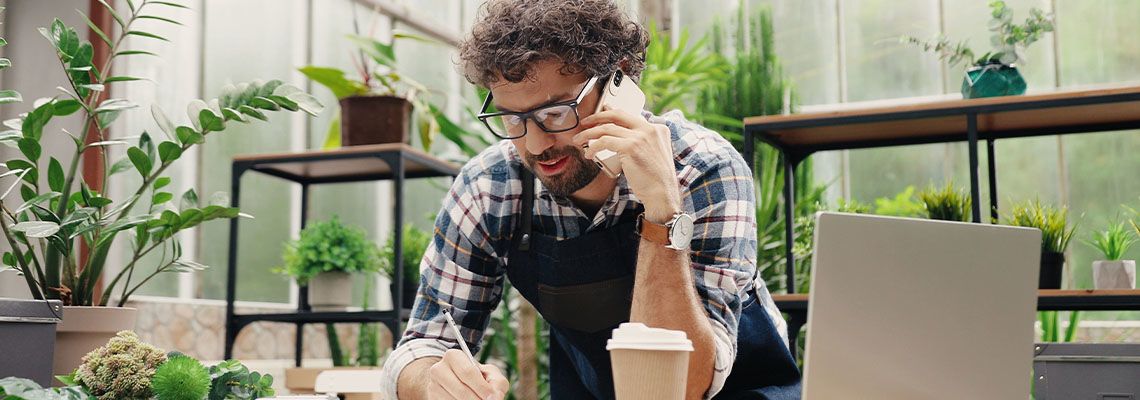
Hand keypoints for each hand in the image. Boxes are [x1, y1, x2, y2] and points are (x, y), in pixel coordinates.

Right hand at [425, 349, 508, 399]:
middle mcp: (438, 369)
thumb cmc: (476, 377)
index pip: (468, 372)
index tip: (492, 397)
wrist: (454, 382)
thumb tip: (495, 398)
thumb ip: (497, 383)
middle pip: (461, 390)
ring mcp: (432, 385)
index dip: (482, 387)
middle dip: (477, 399)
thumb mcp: (489, 374)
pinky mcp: (431, 398)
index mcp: (453, 356)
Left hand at [574, 106, 681, 222]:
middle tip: (585, 122)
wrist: (662, 194)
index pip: (630, 117)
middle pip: (618, 115)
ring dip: (589, 133)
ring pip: (607, 128)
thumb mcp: (653, 155)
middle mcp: (650, 129)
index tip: (601, 113)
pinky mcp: (630, 147)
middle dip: (598, 116)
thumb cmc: (655, 180)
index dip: (612, 114)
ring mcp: (641, 137)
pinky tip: (589, 154)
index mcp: (658, 129)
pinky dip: (593, 147)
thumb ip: (642, 143)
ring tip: (579, 140)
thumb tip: (618, 138)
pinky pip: (604, 141)